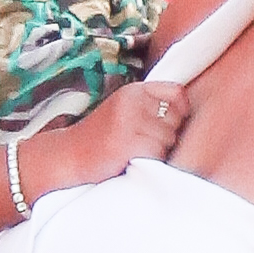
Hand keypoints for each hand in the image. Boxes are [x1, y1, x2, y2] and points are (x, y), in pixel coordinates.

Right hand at [26, 81, 187, 191]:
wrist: (68, 156)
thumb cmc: (100, 139)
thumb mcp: (123, 111)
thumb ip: (149, 107)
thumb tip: (186, 112)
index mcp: (133, 91)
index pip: (177, 93)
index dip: (180, 111)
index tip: (168, 124)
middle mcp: (133, 101)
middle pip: (177, 118)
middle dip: (168, 134)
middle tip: (144, 142)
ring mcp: (130, 121)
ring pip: (169, 138)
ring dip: (159, 150)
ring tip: (136, 151)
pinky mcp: (128, 142)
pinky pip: (157, 153)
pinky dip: (150, 161)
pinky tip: (132, 159)